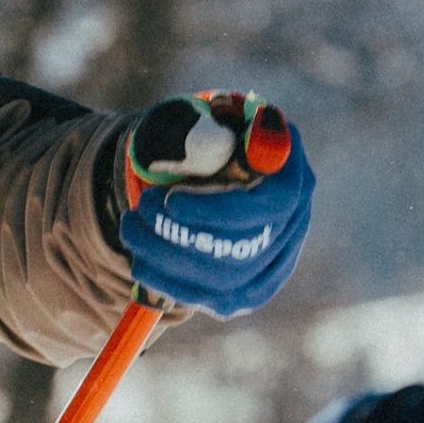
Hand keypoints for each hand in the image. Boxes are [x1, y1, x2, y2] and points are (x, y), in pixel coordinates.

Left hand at [113, 92, 310, 315]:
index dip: (218, 210)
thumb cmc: (209, 140)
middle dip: (180, 233)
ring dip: (167, 256)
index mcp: (292, 176)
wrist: (212, 171)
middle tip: (140, 208)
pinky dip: (170, 282)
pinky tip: (141, 262)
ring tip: (130, 227)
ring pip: (224, 279)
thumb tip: (204, 143)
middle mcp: (293, 223)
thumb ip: (204, 132)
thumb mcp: (203, 124)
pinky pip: (212, 298)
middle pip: (244, 248)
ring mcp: (275, 262)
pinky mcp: (250, 290)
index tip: (170, 201)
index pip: (270, 206)